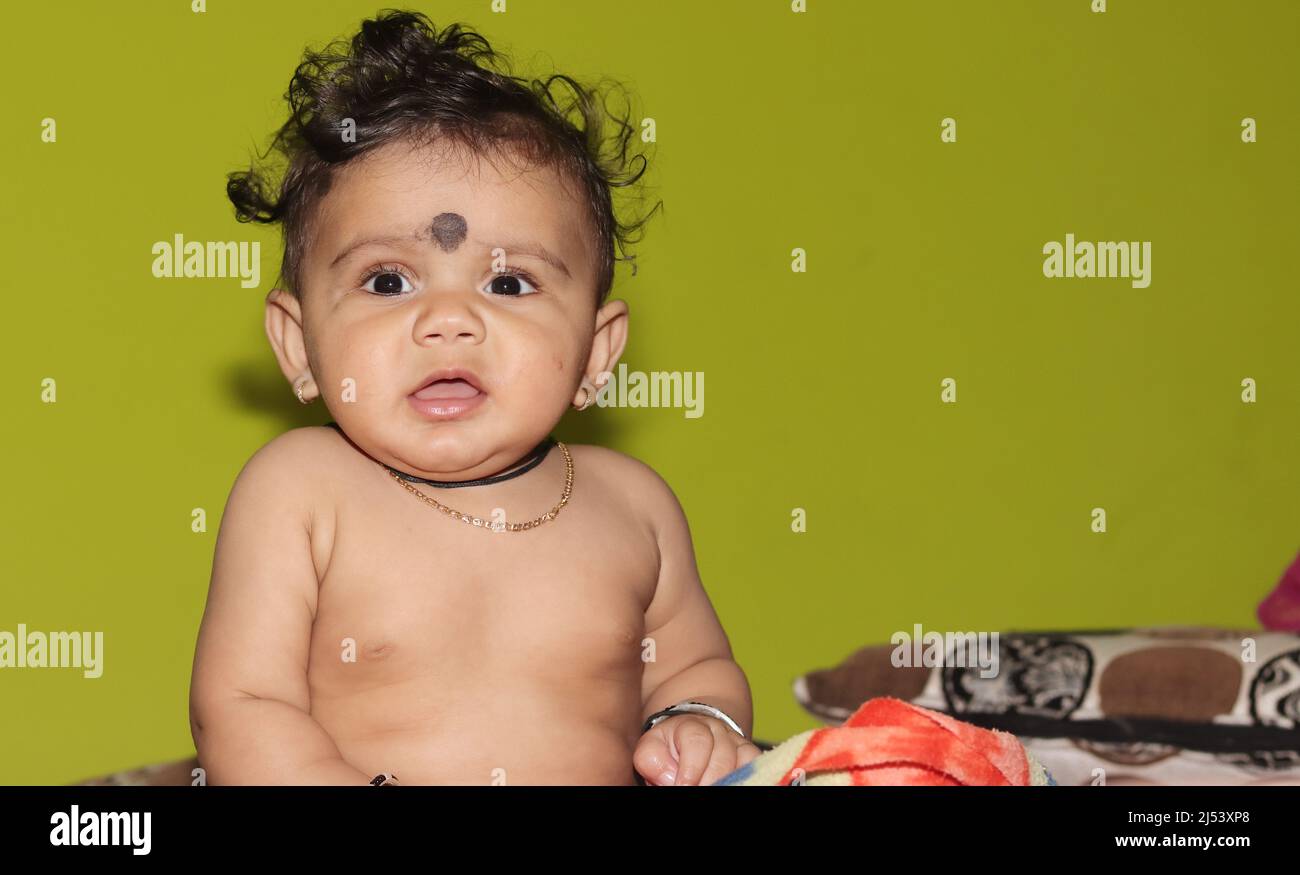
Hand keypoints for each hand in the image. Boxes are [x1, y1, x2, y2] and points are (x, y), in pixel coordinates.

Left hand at [634, 714, 761, 785]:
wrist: (692, 734)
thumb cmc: (668, 747)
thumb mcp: (650, 750)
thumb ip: (652, 761)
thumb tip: (670, 779)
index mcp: (690, 725)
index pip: (697, 741)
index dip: (691, 768)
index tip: (683, 786)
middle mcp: (717, 729)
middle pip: (722, 756)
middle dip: (708, 781)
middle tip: (696, 791)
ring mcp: (736, 741)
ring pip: (742, 761)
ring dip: (727, 781)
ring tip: (714, 788)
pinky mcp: (749, 753)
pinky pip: (755, 764)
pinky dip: (747, 776)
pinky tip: (733, 784)